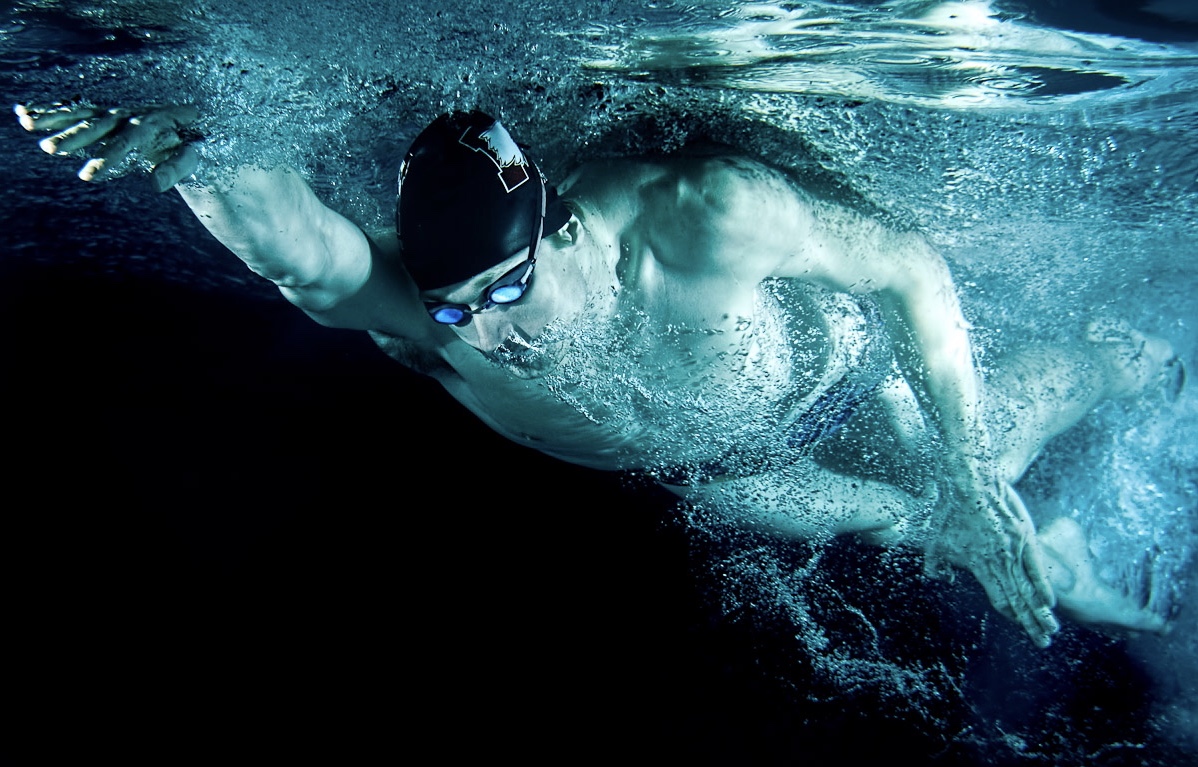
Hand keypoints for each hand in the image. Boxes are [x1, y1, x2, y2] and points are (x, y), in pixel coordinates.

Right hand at [16, 101, 200, 191]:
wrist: (189, 121)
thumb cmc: (192, 142)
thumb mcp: (193, 155)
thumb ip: (176, 168)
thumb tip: (156, 185)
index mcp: (149, 125)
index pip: (126, 143)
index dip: (107, 158)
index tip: (89, 176)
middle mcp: (127, 115)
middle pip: (96, 127)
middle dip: (73, 137)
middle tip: (50, 150)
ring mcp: (113, 113)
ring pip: (80, 114)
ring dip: (53, 118)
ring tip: (26, 124)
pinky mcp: (103, 114)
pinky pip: (73, 111)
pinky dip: (49, 111)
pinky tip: (23, 113)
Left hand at [930, 471, 1059, 646]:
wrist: (969, 482)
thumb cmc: (949, 512)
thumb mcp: (935, 542)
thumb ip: (937, 566)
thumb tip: (944, 580)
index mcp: (980, 566)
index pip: (1000, 599)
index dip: (1012, 616)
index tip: (1022, 630)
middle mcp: (1000, 561)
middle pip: (1019, 599)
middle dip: (1031, 623)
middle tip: (1043, 642)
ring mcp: (1015, 548)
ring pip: (1030, 586)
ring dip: (1041, 610)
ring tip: (1051, 628)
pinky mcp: (1024, 535)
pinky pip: (1037, 565)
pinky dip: (1043, 584)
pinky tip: (1050, 600)